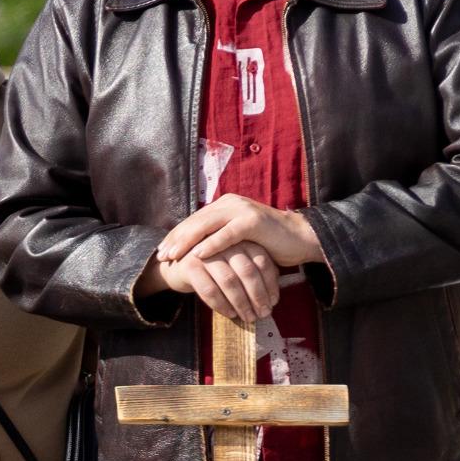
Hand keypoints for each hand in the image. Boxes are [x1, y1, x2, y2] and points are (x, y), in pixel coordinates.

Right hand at [142, 239, 284, 324]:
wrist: (175, 265)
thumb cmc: (214, 267)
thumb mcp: (236, 264)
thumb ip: (254, 272)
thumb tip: (273, 299)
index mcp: (241, 239)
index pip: (262, 262)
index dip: (270, 285)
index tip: (273, 303)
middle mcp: (224, 243)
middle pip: (247, 272)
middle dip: (257, 296)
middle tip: (263, 314)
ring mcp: (206, 253)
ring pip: (229, 282)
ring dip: (241, 303)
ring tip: (248, 318)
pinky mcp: (190, 266)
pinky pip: (209, 290)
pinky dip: (221, 305)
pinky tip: (230, 314)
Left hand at [158, 194, 322, 270]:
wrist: (300, 239)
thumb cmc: (266, 243)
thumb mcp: (236, 238)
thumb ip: (216, 237)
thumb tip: (190, 250)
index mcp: (224, 206)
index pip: (193, 221)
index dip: (175, 236)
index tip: (159, 252)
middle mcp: (230, 203)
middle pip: (195, 222)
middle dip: (175, 240)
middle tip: (161, 256)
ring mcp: (241, 210)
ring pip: (206, 226)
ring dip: (187, 242)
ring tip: (173, 256)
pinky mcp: (253, 221)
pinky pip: (227, 234)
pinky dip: (211, 245)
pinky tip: (197, 255)